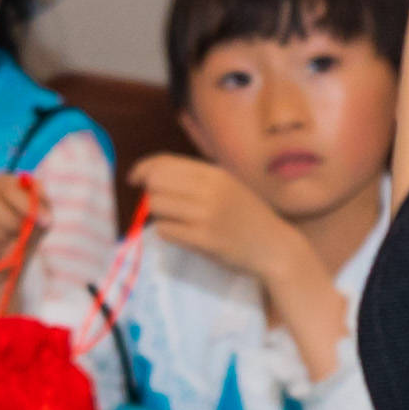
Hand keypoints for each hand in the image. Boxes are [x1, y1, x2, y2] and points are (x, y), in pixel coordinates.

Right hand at [0, 168, 47, 272]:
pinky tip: (3, 248)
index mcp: (0, 183)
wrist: (17, 249)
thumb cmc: (30, 223)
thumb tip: (43, 216)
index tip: (44, 220)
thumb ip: (43, 207)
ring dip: (3, 238)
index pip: (9, 189)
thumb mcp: (43, 212)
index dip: (26, 205)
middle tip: (22, 232)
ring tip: (13, 240)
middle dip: (11, 223)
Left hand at [134, 148, 289, 288]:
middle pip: (156, 183)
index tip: (134, 178)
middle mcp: (210, 190)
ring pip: (157, 206)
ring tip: (177, 220)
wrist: (275, 246)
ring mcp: (207, 215)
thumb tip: (149, 175)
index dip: (143, 168)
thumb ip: (194, 179)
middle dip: (151, 193)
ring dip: (159, 214)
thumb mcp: (226, 186)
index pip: (165, 162)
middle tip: (164, 205)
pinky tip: (183, 234)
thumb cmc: (247, 216)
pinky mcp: (204, 240)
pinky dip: (168, 232)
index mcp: (214, 173)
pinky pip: (166, 230)